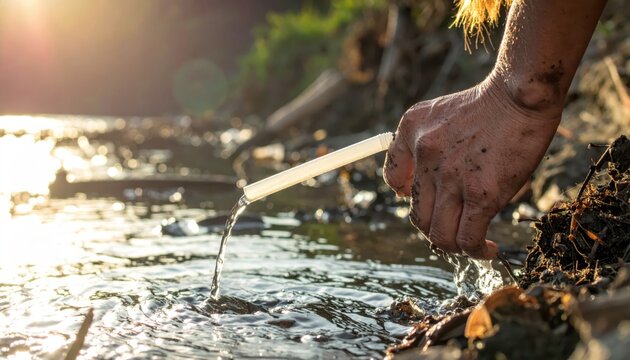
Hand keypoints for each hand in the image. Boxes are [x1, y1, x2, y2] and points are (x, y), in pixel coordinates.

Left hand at [383, 74, 561, 258]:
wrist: (521, 94)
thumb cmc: (487, 105)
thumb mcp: (437, 112)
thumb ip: (419, 144)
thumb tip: (409, 189)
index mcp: (410, 132)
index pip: (393, 180)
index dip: (409, 197)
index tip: (432, 200)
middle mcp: (424, 155)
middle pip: (417, 216)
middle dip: (436, 229)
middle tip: (457, 225)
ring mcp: (451, 177)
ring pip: (439, 235)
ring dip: (454, 246)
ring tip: (473, 243)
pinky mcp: (481, 194)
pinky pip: (467, 239)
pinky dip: (476, 251)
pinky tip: (488, 249)